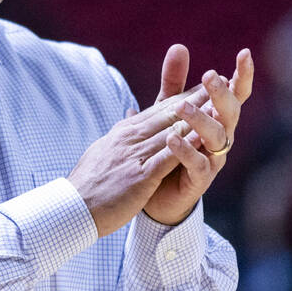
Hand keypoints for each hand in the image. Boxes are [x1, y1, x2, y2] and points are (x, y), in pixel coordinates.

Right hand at [68, 66, 209, 237]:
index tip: (202, 87)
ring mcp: (135, 156)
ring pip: (171, 130)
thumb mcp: (103, 152)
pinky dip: (186, 144)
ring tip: (219, 103)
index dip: (182, 97)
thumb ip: (119, 137)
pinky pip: (168, 157)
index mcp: (123, 133)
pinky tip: (203, 137)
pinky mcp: (140, 176)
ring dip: (197, 116)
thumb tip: (127, 122)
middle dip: (196, 98)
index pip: (157, 110)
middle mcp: (130, 138)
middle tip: (219, 83)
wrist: (72, 207)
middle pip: (168, 113)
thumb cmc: (87, 184)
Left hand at [142, 46, 254, 225]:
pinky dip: (186, 151)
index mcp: (217, 118)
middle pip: (230, 112)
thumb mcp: (168, 110)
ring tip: (182, 107)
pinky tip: (172, 139)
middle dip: (222, 94)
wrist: (156, 193)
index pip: (235, 94)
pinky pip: (198, 164)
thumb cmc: (169, 147)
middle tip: (210, 75)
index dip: (243, 75)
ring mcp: (213, 159)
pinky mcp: (199, 179)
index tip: (244, 53)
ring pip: (217, 137)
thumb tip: (179, 46)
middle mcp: (221, 137)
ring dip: (201, 120)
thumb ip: (174, 82)